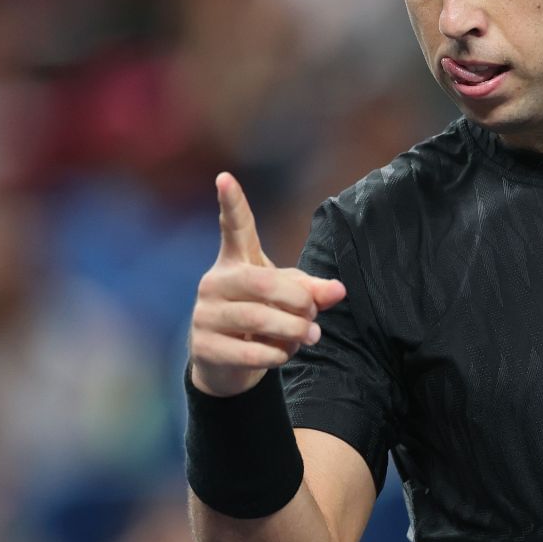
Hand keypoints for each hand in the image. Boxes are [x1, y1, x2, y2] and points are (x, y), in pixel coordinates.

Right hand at [189, 173, 346, 396]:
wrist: (227, 363)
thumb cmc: (262, 317)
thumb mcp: (289, 298)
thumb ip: (313, 290)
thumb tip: (338, 290)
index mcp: (236, 261)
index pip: (234, 228)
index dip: (231, 203)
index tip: (225, 177)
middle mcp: (215, 282)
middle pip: (263, 284)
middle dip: (298, 302)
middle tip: (315, 316)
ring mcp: (205, 314)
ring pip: (257, 319)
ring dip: (293, 331)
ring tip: (310, 336)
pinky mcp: (204, 347)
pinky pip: (248, 352)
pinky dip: (276, 355)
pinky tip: (284, 354)